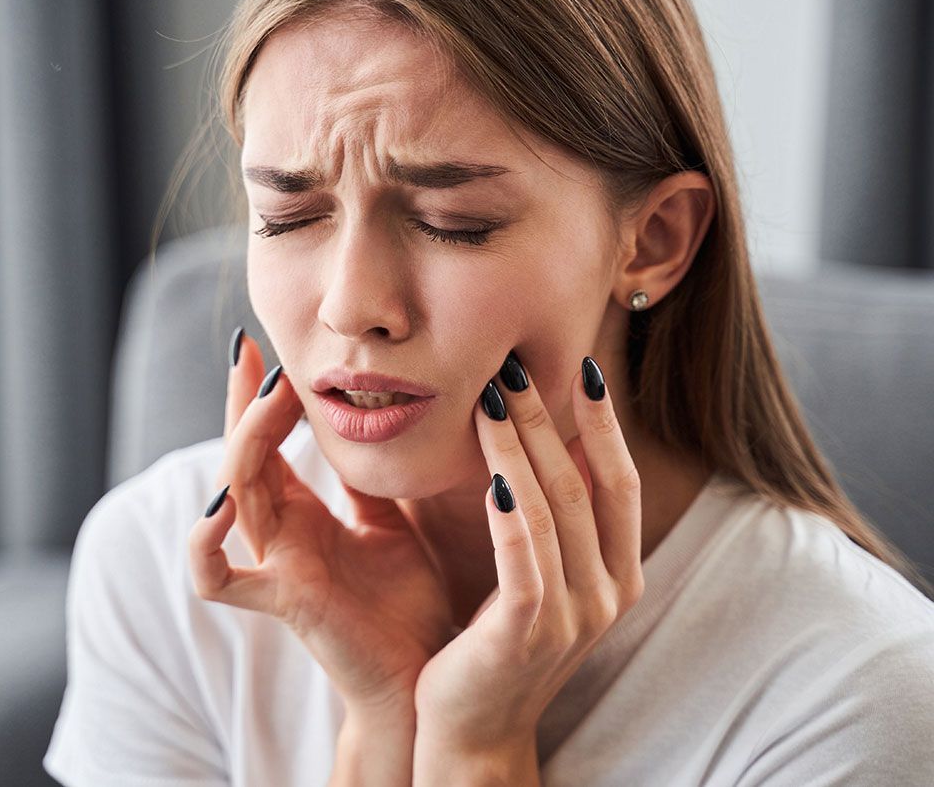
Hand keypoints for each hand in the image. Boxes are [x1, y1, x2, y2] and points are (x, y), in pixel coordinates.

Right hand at [187, 331, 455, 715]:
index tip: (266, 348)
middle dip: (246, 405)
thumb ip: (369, 480)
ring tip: (267, 400)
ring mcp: (274, 565)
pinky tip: (223, 502)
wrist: (422, 674)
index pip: (267, 443)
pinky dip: (206, 543)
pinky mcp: (281, 600)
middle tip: (258, 356)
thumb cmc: (405, 602)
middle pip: (242, 456)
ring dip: (243, 444)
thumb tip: (374, 419)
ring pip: (232, 494)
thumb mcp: (391, 521)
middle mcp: (280, 535)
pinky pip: (218, 577)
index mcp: (303, 514)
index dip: (260, 398)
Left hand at [413, 351, 644, 751]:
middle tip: (516, 366)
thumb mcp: (546, 577)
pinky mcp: (527, 633)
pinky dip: (510, 511)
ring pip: (551, 510)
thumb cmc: (502, 641)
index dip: (605, 425)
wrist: (475, 730)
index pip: (621, 483)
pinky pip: (523, 558)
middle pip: (583, 484)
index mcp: (619, 573)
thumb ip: (556, 521)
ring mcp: (573, 616)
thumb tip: (543, 442)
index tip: (584, 369)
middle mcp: (608, 593)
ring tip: (490, 398)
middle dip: (550, 420)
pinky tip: (490, 473)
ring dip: (519, 448)